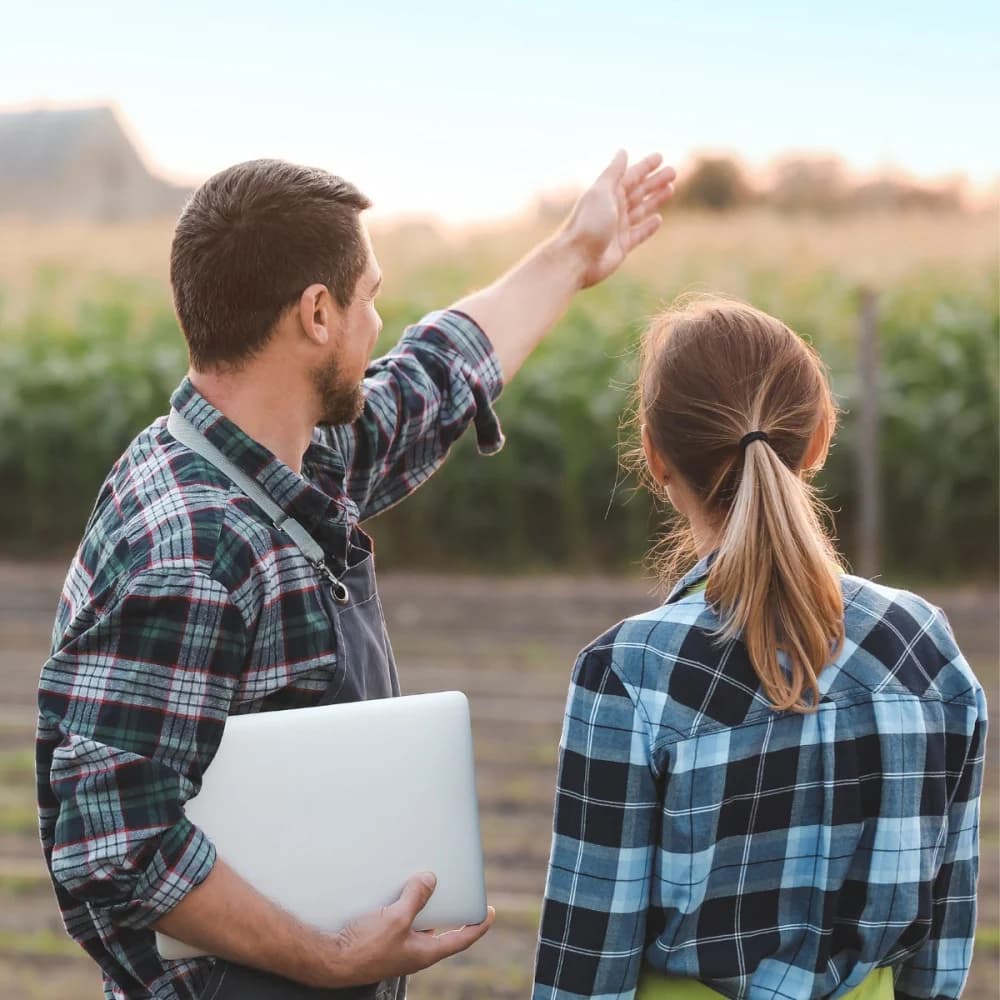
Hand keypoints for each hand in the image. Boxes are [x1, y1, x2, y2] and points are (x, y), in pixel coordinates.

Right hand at [317, 872, 494, 987]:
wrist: (332, 959)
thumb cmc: (364, 948)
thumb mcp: (396, 918)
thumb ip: (416, 898)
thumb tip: (430, 880)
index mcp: (425, 953)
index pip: (460, 939)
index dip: (478, 926)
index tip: (490, 913)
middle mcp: (414, 952)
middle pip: (439, 929)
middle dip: (446, 909)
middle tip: (451, 889)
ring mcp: (398, 948)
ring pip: (418, 924)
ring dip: (421, 906)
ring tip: (420, 884)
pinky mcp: (383, 942)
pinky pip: (400, 922)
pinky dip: (403, 907)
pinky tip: (394, 893)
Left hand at [562, 150, 675, 287]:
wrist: (577, 258)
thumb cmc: (588, 223)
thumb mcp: (601, 191)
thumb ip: (613, 172)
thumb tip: (622, 151)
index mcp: (608, 194)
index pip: (631, 176)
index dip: (645, 166)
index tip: (660, 157)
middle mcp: (613, 209)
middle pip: (639, 191)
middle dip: (655, 181)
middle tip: (673, 172)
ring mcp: (618, 228)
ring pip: (642, 210)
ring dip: (655, 199)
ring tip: (671, 189)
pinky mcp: (622, 246)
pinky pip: (639, 233)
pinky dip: (649, 226)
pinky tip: (658, 219)